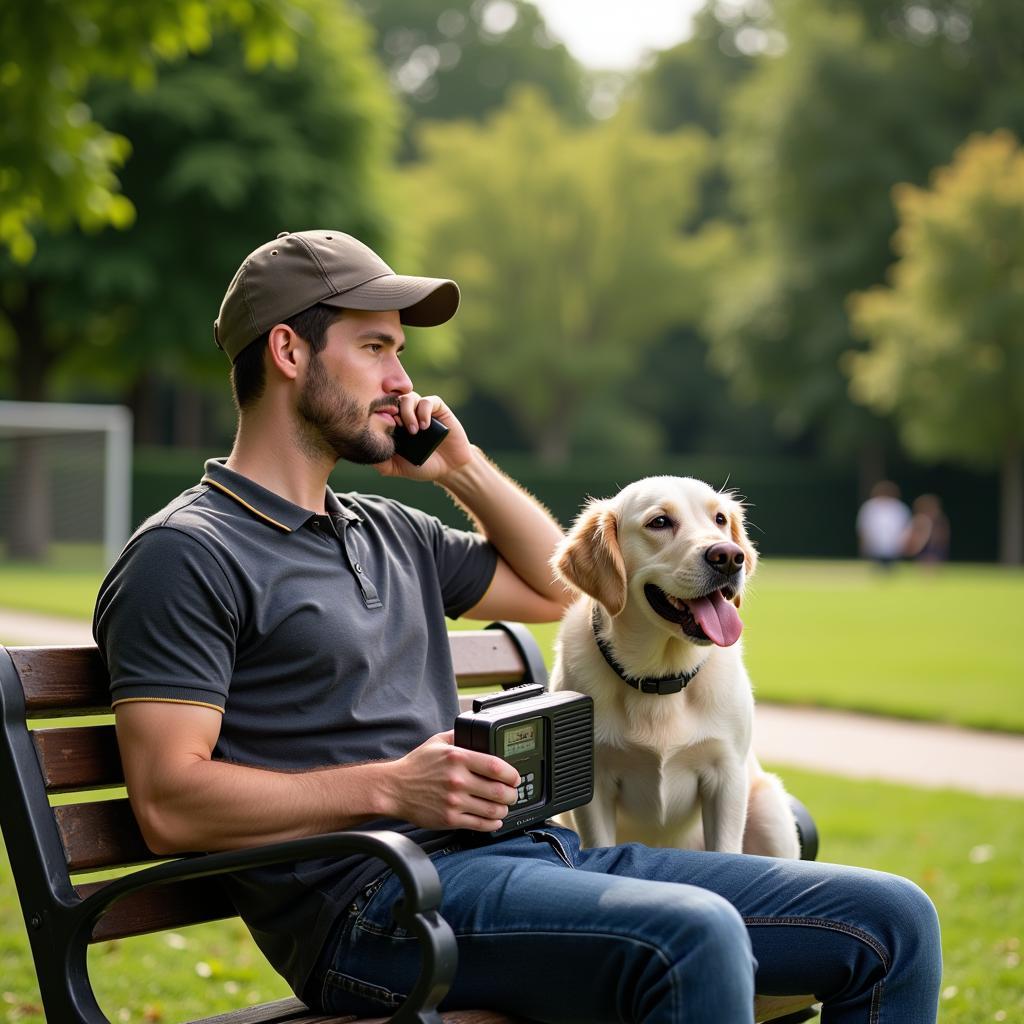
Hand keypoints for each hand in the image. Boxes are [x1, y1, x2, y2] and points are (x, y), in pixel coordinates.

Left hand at [375, 392, 473, 480]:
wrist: (448, 469)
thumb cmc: (422, 466)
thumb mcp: (397, 468)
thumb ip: (381, 462)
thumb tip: (364, 453)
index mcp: (395, 424)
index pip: (383, 410)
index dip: (380, 414)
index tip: (382, 427)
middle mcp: (408, 414)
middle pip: (394, 400)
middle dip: (393, 411)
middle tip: (396, 426)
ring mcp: (422, 410)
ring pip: (409, 397)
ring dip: (408, 412)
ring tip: (413, 431)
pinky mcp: (438, 409)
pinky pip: (428, 401)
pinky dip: (424, 411)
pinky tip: (424, 426)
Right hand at [381, 731, 519, 831]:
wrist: (394, 788)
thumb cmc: (416, 766)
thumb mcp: (436, 742)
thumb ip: (458, 735)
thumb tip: (475, 731)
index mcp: (458, 758)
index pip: (496, 767)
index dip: (512, 774)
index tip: (514, 777)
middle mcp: (457, 780)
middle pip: (499, 791)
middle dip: (512, 794)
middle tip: (512, 793)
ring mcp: (454, 802)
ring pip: (492, 810)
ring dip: (504, 810)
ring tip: (503, 806)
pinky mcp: (449, 819)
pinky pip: (479, 825)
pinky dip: (492, 824)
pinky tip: (494, 820)